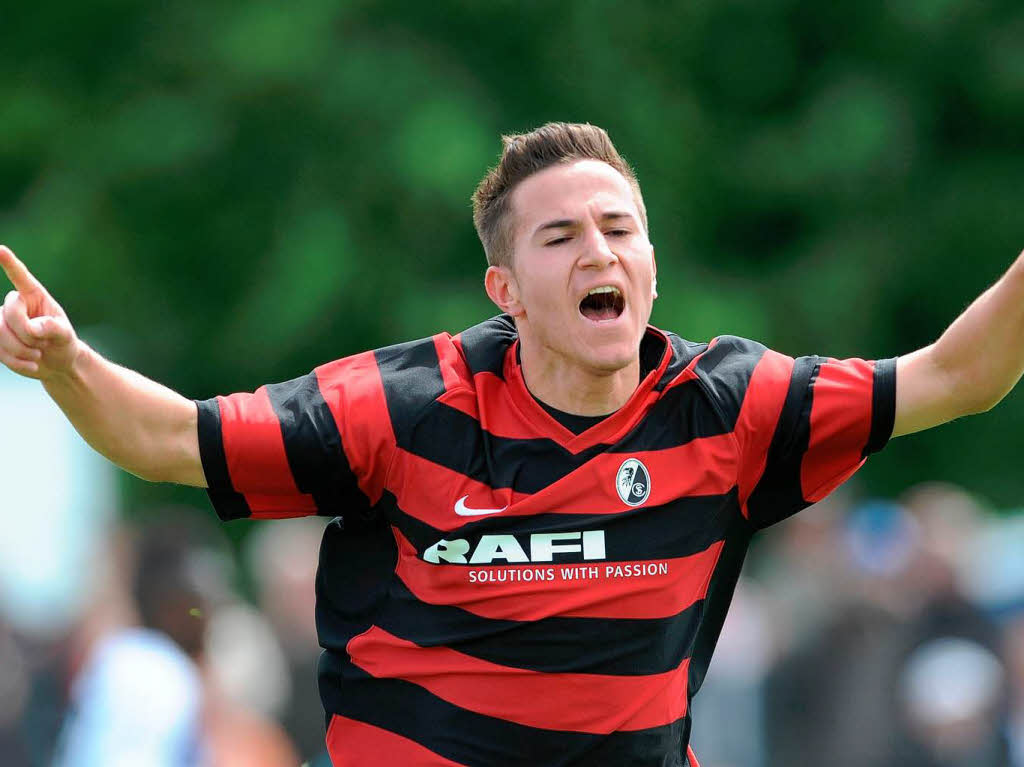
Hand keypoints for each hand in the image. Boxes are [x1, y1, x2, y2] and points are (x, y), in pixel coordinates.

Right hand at [0, 245, 80, 379]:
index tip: (0, 249)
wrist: (56, 363)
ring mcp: (2, 321)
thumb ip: (52, 328)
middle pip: (8, 314)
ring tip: (37, 356)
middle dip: (27, 335)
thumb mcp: (65, 335)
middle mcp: (14, 305)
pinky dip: (16, 362)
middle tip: (43, 346)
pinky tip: (32, 366)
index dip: (9, 263)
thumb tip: (32, 328)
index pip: (20, 276)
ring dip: (21, 350)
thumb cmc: (63, 343)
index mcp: (34, 296)